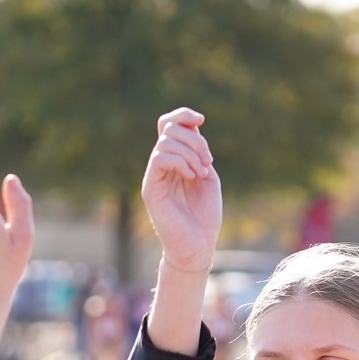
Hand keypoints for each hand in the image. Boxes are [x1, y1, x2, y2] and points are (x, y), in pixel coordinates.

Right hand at [142, 108, 220, 273]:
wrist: (198, 244)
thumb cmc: (205, 215)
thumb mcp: (207, 176)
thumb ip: (199, 152)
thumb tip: (192, 126)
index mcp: (176, 159)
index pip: (169, 125)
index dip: (183, 115)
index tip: (201, 119)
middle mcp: (162, 164)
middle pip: (169, 129)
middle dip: (195, 139)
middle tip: (208, 162)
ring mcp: (154, 175)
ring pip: (165, 142)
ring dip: (191, 153)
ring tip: (201, 173)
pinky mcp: (150, 187)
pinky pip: (159, 158)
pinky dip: (180, 162)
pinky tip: (191, 176)